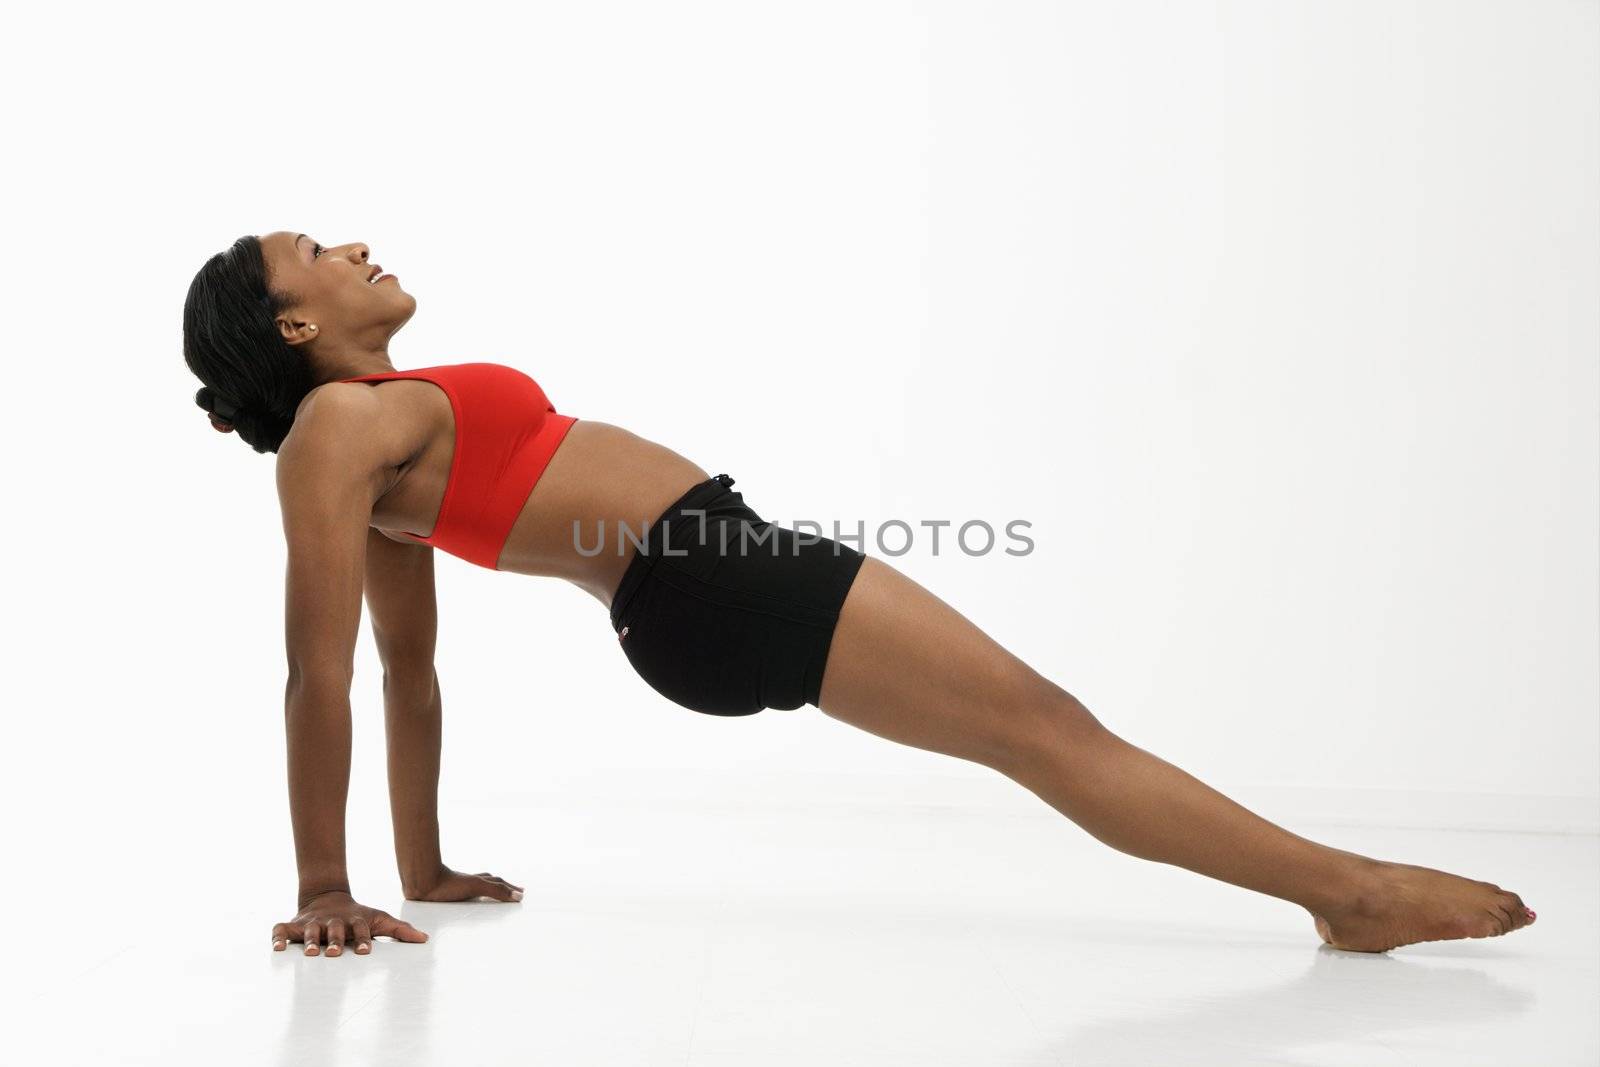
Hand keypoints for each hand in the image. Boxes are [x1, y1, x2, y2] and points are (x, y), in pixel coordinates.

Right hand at [271, 891, 427, 956]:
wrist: (328, 896)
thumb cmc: (357, 916)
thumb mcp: (379, 919)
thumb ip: (400, 930)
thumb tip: (425, 940)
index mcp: (353, 922)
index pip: (360, 930)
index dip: (362, 939)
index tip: (365, 951)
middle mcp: (332, 922)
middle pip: (334, 931)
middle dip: (334, 941)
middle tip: (333, 953)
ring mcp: (312, 923)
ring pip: (309, 931)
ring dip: (310, 941)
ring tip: (310, 953)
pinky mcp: (293, 925)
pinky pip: (280, 930)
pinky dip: (277, 938)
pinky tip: (276, 949)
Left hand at [404, 863, 523, 902]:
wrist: (423, 883)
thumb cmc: (447, 884)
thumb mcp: (477, 887)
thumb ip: (497, 891)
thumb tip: (518, 896)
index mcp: (479, 881)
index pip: (499, 884)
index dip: (510, 889)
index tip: (521, 892)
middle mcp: (471, 883)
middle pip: (491, 883)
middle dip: (503, 887)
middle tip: (514, 891)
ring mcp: (460, 889)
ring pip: (478, 888)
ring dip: (489, 890)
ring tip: (494, 894)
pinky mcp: (448, 896)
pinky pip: (465, 896)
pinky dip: (471, 898)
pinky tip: (466, 901)